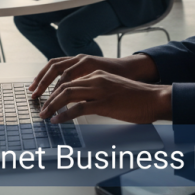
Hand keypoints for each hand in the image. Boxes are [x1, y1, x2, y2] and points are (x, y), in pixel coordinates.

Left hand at [38, 70, 171, 123]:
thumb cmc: (136, 97)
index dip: (54, 90)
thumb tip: (83, 103)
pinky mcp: (105, 103)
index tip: (45, 100)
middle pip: (64, 86)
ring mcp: (100, 90)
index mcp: (97, 74)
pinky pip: (79, 108)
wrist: (154, 98)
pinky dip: (65, 114)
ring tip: (45, 115)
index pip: (69, 80)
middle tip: (40, 109)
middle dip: (48, 98)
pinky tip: (58, 120)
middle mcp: (96, 78)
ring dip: (52, 106)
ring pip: (68, 94)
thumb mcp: (113, 89)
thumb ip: (97, 92)